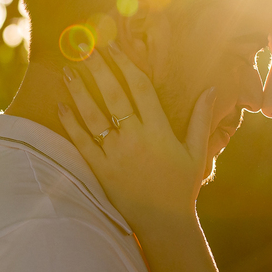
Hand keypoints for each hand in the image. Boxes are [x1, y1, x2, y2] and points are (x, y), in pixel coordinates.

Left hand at [57, 42, 216, 228]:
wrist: (164, 224)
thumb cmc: (182, 187)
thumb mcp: (197, 153)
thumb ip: (201, 119)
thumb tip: (211, 89)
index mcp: (159, 131)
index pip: (140, 88)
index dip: (126, 64)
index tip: (114, 46)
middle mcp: (136, 139)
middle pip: (113, 95)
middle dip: (98, 68)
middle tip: (84, 47)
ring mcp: (116, 154)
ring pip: (93, 116)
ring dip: (79, 91)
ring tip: (68, 70)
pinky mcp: (101, 170)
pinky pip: (82, 143)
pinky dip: (70, 124)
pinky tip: (61, 105)